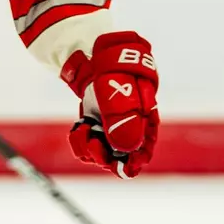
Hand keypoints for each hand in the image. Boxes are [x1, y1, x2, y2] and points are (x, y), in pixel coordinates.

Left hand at [61, 31, 158, 177]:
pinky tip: (79, 129)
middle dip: (106, 157)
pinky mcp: (97, 126)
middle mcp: (130, 128)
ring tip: (83, 131)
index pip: (143, 152)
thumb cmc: (113, 71)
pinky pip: (90, 145)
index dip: (132, 164)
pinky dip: (82, 142)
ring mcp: (112, 128)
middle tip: (93, 144)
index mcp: (144, 121)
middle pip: (121, 159)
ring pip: (103, 155)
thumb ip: (123, 119)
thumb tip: (126, 149)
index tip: (119, 165)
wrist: (93, 57)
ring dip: (91, 149)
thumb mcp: (119, 92)